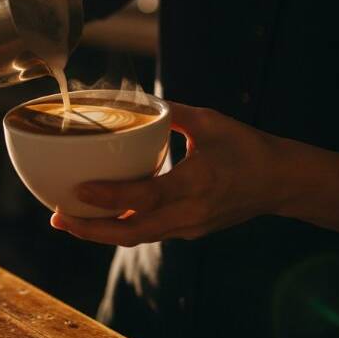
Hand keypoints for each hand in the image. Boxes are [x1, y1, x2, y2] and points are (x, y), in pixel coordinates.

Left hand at [51, 103, 289, 245]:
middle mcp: (190, 213)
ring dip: (101, 233)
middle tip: (57, 218)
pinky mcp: (190, 231)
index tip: (78, 190)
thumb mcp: (210, 121)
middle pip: (132, 232)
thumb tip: (134, 100)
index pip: (146, 196)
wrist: (281, 182)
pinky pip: (148, 233)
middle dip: (91, 230)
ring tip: (67, 220)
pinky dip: (121, 228)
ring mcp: (190, 227)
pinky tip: (100, 217)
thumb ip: (170, 112)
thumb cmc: (246, 147)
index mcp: (197, 183)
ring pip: (137, 237)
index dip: (110, 197)